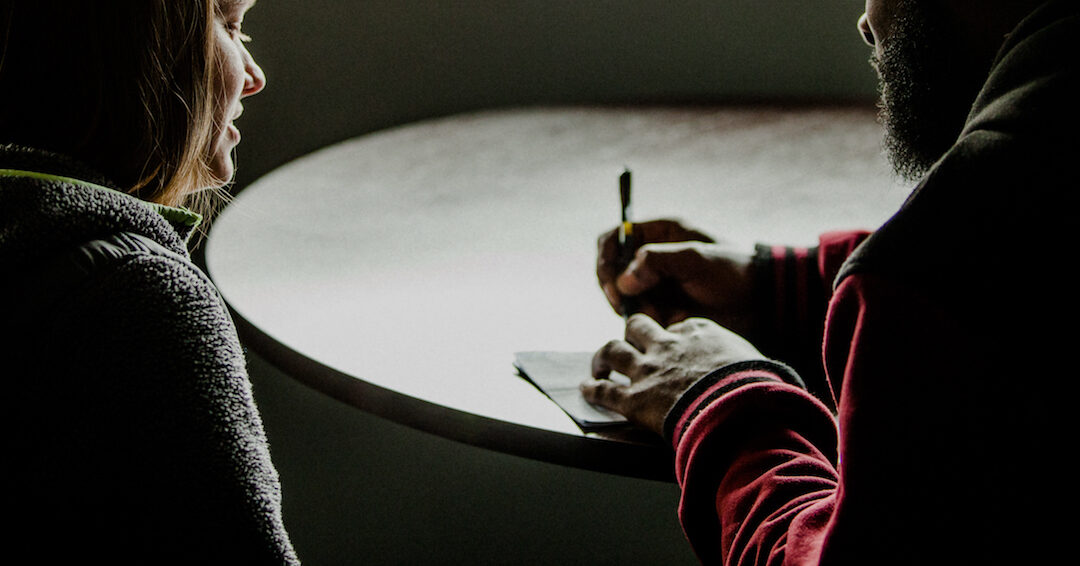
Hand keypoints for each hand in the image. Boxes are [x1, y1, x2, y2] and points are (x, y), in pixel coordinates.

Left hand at [582, 314, 763, 435]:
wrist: (738, 408)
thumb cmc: (755, 385)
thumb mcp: (754, 361)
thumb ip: (744, 362)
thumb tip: (765, 375)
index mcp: (697, 332)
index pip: (677, 325)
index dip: (672, 334)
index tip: (672, 342)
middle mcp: (666, 345)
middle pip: (637, 327)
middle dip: (631, 333)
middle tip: (629, 343)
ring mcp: (647, 370)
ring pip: (612, 350)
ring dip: (602, 357)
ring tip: (599, 364)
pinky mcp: (633, 399)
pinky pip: (604, 391)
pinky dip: (592, 389)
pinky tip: (586, 389)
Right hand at [596, 219, 756, 333]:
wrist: (762, 302)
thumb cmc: (734, 271)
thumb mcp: (697, 259)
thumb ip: (657, 262)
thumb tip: (623, 281)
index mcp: (659, 234)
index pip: (613, 239)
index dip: (606, 260)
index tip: (614, 285)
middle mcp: (652, 258)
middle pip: (612, 274)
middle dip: (621, 294)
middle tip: (639, 310)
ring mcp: (657, 285)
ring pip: (626, 300)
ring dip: (640, 312)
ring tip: (667, 318)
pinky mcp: (664, 309)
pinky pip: (642, 318)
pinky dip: (653, 324)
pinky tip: (677, 323)